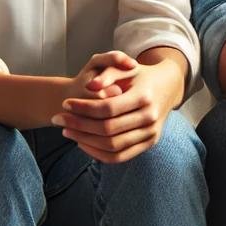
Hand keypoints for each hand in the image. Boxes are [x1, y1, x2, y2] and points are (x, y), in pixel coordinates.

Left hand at [53, 53, 183, 163]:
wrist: (168, 86)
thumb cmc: (141, 75)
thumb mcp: (126, 68)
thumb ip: (108, 74)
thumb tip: (91, 86)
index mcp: (144, 96)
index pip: (108, 108)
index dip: (83, 108)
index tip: (65, 103)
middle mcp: (150, 117)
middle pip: (108, 129)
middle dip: (78, 125)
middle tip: (58, 119)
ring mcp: (151, 133)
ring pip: (112, 146)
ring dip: (85, 140)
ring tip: (67, 130)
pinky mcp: (149, 143)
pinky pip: (120, 157)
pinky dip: (98, 154)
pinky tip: (81, 142)